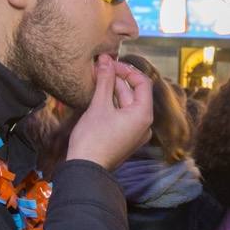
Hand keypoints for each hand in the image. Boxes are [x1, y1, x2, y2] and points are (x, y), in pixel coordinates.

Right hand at [66, 55, 151, 169]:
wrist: (85, 169)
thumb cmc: (93, 139)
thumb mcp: (99, 105)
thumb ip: (104, 80)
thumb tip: (105, 60)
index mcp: (143, 115)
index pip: (142, 82)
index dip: (127, 70)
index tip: (109, 63)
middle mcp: (144, 124)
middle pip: (134, 93)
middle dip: (117, 79)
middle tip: (100, 66)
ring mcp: (135, 132)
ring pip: (126, 104)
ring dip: (113, 90)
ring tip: (97, 78)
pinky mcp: (125, 138)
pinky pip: (123, 115)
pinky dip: (112, 104)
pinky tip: (99, 95)